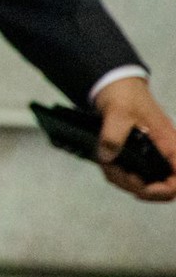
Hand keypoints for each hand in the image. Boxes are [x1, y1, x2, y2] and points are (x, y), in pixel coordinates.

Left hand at [92, 76, 175, 202]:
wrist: (116, 86)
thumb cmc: (126, 96)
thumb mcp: (119, 112)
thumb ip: (113, 134)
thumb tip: (107, 157)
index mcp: (170, 145)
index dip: (164, 191)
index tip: (142, 188)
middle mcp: (164, 155)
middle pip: (160, 187)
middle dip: (135, 186)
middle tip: (114, 171)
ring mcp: (151, 157)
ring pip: (143, 184)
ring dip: (122, 179)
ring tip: (107, 164)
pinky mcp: (138, 157)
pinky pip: (131, 175)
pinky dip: (117, 173)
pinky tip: (107, 162)